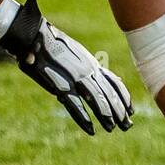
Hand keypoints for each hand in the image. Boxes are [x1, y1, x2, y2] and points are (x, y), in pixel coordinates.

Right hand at [0, 0, 132, 135]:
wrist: (34, 35)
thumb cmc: (51, 43)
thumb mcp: (75, 52)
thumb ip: (88, 65)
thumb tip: (101, 75)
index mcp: (90, 63)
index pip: (113, 82)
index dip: (123, 98)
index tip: (130, 111)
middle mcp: (87, 70)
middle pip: (108, 93)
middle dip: (119, 111)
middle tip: (127, 126)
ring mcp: (75, 77)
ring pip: (96, 99)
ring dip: (105, 115)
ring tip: (112, 128)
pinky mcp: (60, 83)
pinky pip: (75, 104)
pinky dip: (83, 118)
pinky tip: (90, 129)